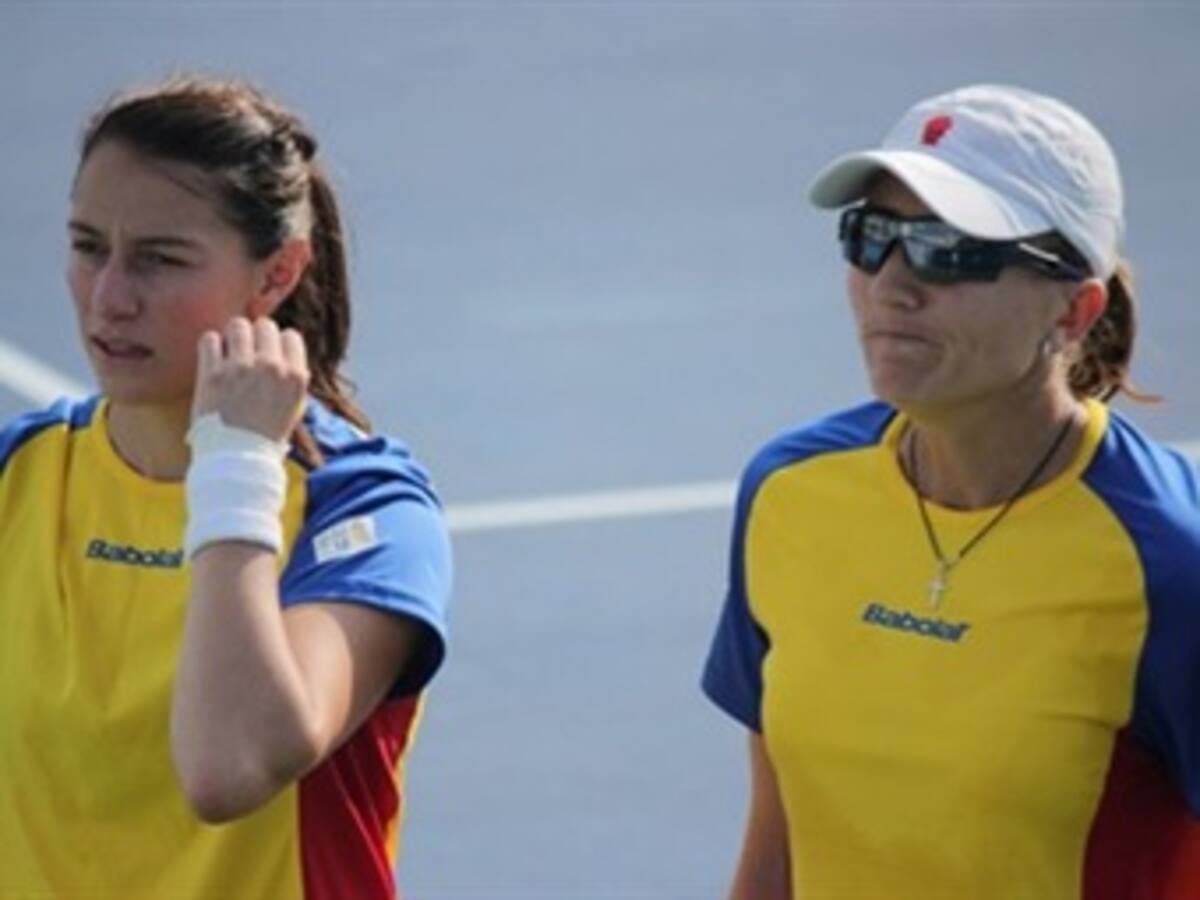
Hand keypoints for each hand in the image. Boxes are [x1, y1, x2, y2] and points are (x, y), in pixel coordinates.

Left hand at [192, 317, 308, 442]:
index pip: (290, 336)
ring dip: (234, 337)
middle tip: (248, 353)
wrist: (237, 459)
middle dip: (257, 337)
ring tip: (230, 352)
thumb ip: (292, 377)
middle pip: (265, 325)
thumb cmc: (266, 436)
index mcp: (295, 376)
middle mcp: (271, 367)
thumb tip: (284, 352)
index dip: (279, 345)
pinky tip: (213, 359)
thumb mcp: (294, 407)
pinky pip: (209, 338)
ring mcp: (241, 368)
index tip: (270, 356)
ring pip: (238, 325)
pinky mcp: (212, 373)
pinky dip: (211, 346)